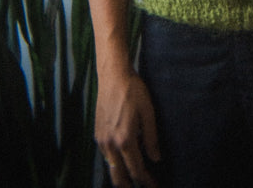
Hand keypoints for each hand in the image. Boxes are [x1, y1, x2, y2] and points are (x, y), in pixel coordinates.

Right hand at [95, 66, 160, 187]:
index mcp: (125, 139)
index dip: (146, 181)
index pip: (136, 169)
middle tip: (145, 185)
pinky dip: (115, 162)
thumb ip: (151, 138)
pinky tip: (124, 158)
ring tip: (135, 175)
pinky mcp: (97, 133)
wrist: (113, 76)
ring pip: (110, 167)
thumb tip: (156, 158)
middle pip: (118, 177)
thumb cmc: (133, 91)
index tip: (155, 186)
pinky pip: (106, 156)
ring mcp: (101, 139)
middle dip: (130, 185)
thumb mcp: (148, 112)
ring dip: (122, 175)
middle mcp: (110, 144)